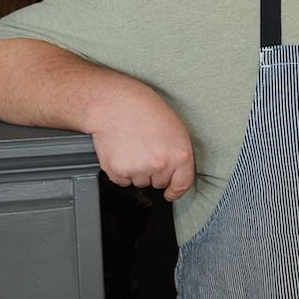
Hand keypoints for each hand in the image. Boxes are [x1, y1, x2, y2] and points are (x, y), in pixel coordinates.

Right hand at [86, 84, 196, 199]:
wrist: (115, 104)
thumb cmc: (145, 112)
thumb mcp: (176, 131)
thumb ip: (179, 156)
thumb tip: (177, 176)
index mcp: (180, 155)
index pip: (182, 184)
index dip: (176, 191)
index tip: (171, 193)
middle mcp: (161, 165)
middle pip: (159, 183)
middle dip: (154, 171)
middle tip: (146, 150)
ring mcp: (139, 169)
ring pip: (140, 182)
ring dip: (137, 171)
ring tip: (133, 147)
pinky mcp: (118, 171)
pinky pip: (122, 181)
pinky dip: (121, 171)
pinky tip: (122, 152)